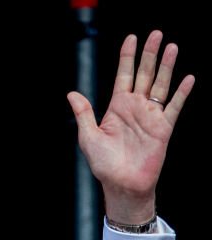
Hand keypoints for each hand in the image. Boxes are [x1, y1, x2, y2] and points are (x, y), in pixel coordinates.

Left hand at [67, 30, 193, 223]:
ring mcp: (150, 116)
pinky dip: (181, 93)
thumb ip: (84, 114)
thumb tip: (71, 94)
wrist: (121, 186)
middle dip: (149, 54)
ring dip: (166, 67)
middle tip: (156, 33)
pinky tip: (188, 78)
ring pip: (161, 85)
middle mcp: (135, 108)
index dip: (127, 57)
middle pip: (144, 75)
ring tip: (171, 47)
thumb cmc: (104, 165)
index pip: (124, 75)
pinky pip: (174, 107)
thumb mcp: (89, 137)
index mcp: (117, 107)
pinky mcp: (163, 128)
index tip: (132, 37)